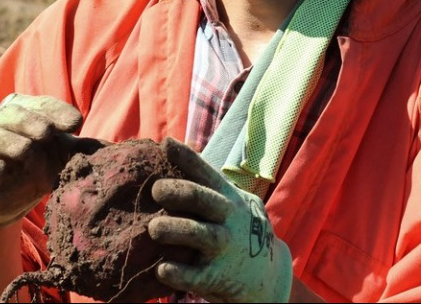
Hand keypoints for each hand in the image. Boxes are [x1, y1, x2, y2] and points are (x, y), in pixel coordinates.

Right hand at [0, 93, 100, 225]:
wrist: (11, 200)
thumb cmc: (39, 167)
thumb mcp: (63, 155)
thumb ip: (82, 149)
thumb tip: (113, 149)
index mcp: (24, 110)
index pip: (40, 104)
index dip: (56, 111)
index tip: (75, 123)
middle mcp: (0, 122)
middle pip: (13, 112)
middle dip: (32, 121)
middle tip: (47, 134)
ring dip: (13, 143)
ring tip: (28, 153)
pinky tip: (2, 169)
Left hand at [148, 137, 292, 302]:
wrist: (266, 276)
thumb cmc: (238, 230)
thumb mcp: (235, 202)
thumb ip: (210, 182)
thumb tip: (178, 146)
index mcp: (229, 198)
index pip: (206, 174)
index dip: (186, 158)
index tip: (166, 144)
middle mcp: (228, 219)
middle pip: (202, 199)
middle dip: (177, 191)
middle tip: (155, 190)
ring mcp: (225, 248)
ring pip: (200, 234)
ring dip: (175, 229)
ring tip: (153, 229)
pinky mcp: (218, 277)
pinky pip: (197, 276)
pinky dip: (179, 273)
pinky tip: (162, 269)